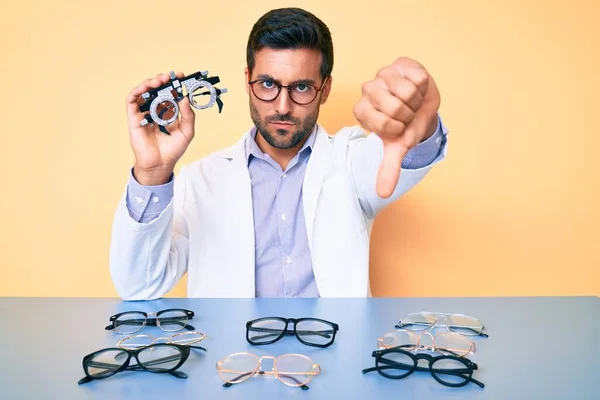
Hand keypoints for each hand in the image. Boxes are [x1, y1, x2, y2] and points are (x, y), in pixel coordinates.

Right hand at [126, 72, 195, 184]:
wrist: (160, 163)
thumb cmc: (173, 150)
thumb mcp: (187, 131)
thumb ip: (188, 115)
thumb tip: (185, 98)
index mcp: (168, 112)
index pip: (170, 93)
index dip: (175, 84)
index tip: (182, 77)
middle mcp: (156, 110)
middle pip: (157, 90)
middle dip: (163, 80)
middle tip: (171, 76)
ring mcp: (144, 113)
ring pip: (144, 92)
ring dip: (151, 82)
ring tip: (160, 80)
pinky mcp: (134, 117)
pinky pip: (132, 100)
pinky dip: (138, 90)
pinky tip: (146, 87)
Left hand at [353, 57, 440, 197]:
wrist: (422, 103)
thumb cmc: (406, 124)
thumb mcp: (398, 146)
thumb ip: (389, 168)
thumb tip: (382, 194)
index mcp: (362, 111)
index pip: (381, 123)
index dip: (397, 128)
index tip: (397, 127)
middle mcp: (368, 91)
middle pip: (395, 107)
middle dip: (408, 115)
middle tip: (407, 113)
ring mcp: (383, 74)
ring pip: (406, 92)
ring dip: (416, 101)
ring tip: (412, 101)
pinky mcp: (400, 63)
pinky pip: (417, 78)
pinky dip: (422, 87)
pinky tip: (416, 86)